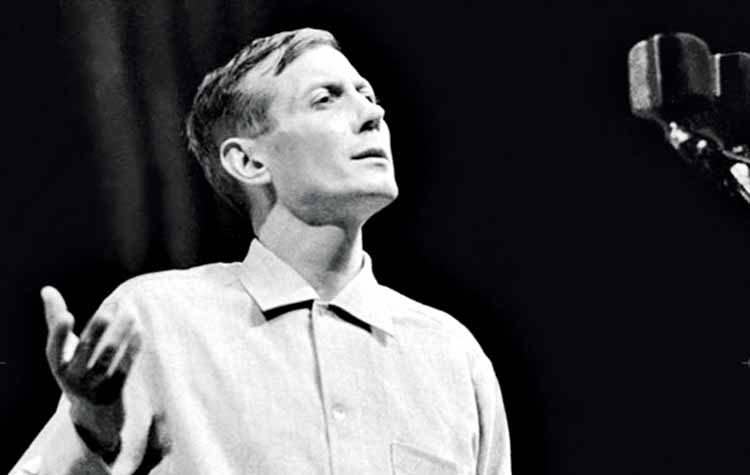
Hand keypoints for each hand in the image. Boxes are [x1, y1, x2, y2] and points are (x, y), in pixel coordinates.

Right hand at [41, 286, 141, 454]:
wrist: (93, 409)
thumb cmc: (76, 367)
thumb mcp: (63, 349)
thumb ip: (56, 319)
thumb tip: (47, 289)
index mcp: (58, 365)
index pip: (54, 349)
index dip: (59, 333)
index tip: (67, 315)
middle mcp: (72, 378)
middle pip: (86, 349)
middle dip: (100, 325)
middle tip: (114, 302)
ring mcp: (94, 386)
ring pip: (108, 356)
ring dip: (121, 332)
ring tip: (132, 311)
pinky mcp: (114, 390)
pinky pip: (125, 366)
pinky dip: (132, 347)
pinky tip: (139, 329)